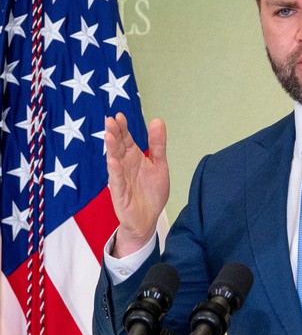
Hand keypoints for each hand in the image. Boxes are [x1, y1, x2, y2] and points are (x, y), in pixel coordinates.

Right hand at [104, 113, 169, 256]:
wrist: (149, 218)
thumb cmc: (151, 191)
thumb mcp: (159, 165)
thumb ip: (158, 145)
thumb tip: (157, 120)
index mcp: (134, 158)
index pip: (126, 139)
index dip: (123, 128)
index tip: (119, 116)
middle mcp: (125, 166)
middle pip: (118, 147)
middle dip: (114, 134)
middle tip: (110, 121)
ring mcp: (120, 179)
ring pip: (114, 162)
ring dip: (111, 149)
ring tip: (109, 136)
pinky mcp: (120, 194)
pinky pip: (117, 181)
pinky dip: (115, 172)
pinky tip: (113, 161)